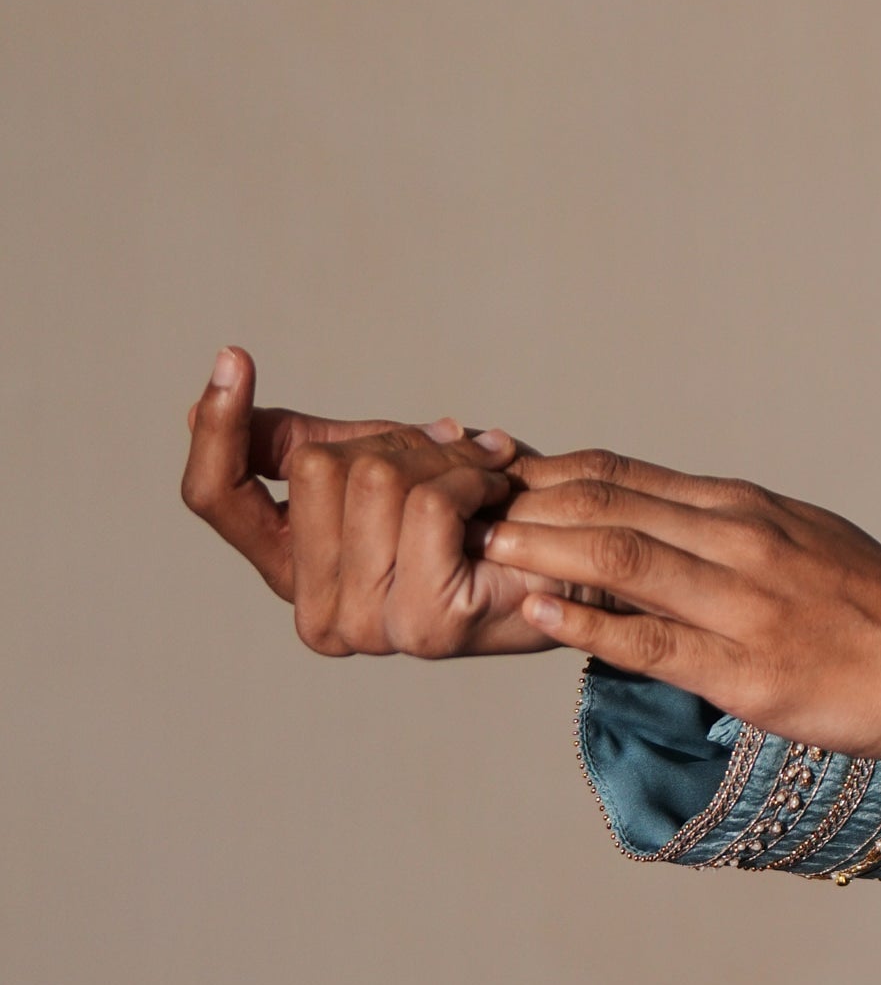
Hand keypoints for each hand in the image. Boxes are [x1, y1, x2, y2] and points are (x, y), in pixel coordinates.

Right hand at [180, 345, 560, 655]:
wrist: (575, 562)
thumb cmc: (477, 512)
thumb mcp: (380, 464)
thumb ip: (300, 445)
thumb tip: (202, 408)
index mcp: (291, 573)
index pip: (216, 496)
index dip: (219, 427)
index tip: (233, 357)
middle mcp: (316, 614)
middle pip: (317, 467)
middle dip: (393, 441)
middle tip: (449, 456)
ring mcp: (368, 627)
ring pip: (375, 479)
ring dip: (442, 458)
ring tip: (479, 478)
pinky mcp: (425, 624)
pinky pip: (429, 503)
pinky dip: (472, 478)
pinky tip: (496, 497)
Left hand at [479, 452, 880, 759]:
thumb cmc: (871, 606)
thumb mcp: (796, 537)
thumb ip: (720, 530)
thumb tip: (644, 523)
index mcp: (743, 506)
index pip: (619, 475)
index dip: (543, 473)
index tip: (487, 479)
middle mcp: (738, 540)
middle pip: (607, 505)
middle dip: (524, 505)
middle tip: (460, 510)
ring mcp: (741, 603)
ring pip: (620, 558)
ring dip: (541, 549)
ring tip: (483, 549)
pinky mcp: (745, 670)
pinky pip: (650, 640)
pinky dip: (586, 623)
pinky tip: (539, 613)